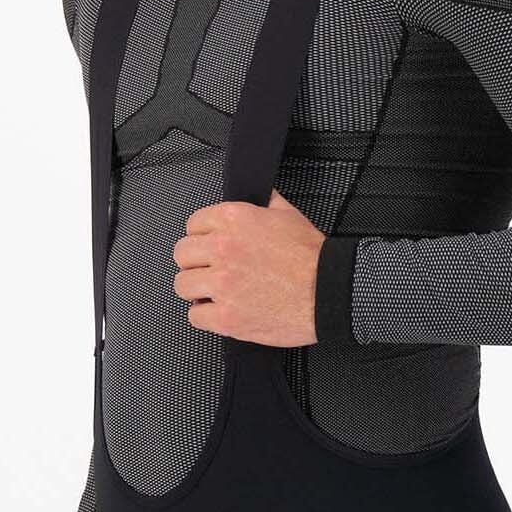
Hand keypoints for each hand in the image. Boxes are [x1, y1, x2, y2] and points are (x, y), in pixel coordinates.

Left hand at [173, 189, 322, 345]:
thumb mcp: (288, 214)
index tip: (209, 246)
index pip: (192, 225)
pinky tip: (220, 310)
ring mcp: (223, 285)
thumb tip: (256, 194)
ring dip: (195, 289)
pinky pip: (195, 316)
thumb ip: (264, 201)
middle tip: (210, 269)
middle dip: (195, 262)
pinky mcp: (227, 317)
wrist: (329, 293)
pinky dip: (205, 315)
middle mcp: (223, 249)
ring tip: (212, 291)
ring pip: (182, 285)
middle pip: (182, 254)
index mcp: (234, 219)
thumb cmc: (312, 258)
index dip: (201, 236)